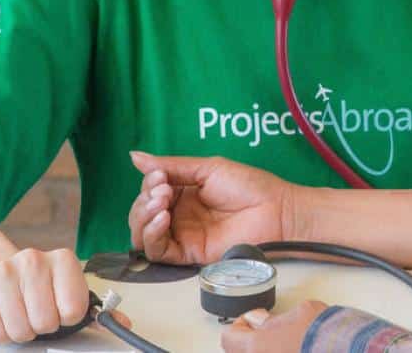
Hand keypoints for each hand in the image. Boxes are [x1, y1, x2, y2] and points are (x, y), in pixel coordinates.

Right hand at [0, 248, 92, 343]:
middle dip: (43, 325)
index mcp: (63, 260)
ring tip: (20, 312)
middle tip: (37, 311)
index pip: (75, 309)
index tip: (60, 307)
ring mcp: (4, 272)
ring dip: (22, 330)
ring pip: (20, 331)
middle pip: (46, 322)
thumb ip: (94, 309)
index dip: (68, 317)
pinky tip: (3, 313)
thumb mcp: (67, 290)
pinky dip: (1, 332)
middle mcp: (34, 260)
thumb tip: (123, 323)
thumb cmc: (37, 285)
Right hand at [128, 152, 293, 265]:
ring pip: (143, 235)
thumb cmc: (250, 186)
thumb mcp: (208, 169)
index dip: (148, 184)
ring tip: (161, 205)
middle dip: (144, 201)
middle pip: (141, 214)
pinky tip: (163, 219)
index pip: (149, 192)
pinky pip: (157, 252)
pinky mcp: (188, 255)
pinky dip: (152, 236)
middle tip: (163, 191)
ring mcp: (183, 236)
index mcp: (183, 193)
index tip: (160, 177)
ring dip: (143, 218)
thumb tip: (135, 157)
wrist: (277, 211)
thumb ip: (172, 166)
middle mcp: (179, 215)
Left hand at [220, 301, 327, 352]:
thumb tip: (261, 321)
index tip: (254, 319)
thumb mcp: (298, 312)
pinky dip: (282, 352)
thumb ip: (273, 319)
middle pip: (240, 352)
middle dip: (252, 341)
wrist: (349, 349)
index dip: (240, 325)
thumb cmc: (324, 333)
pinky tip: (296, 348)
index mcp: (255, 347)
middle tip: (267, 331)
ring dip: (267, 349)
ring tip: (285, 342)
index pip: (229, 337)